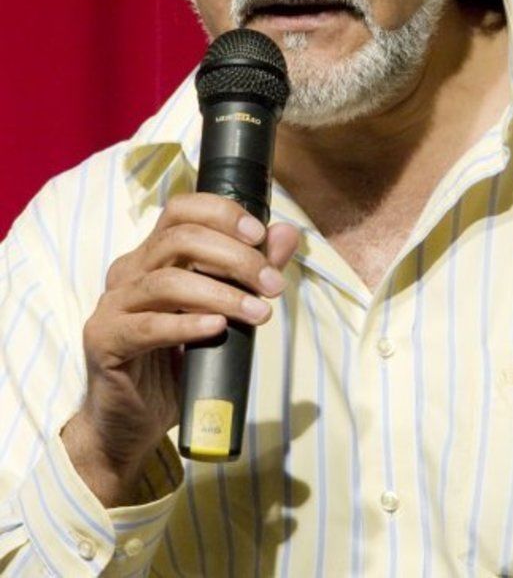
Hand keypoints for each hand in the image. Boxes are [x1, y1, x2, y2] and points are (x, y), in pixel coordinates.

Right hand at [61, 193, 298, 505]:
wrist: (134, 425)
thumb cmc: (179, 364)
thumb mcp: (223, 314)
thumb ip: (251, 272)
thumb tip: (286, 233)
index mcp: (152, 256)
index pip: (181, 209)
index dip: (221, 214)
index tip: (260, 235)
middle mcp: (128, 271)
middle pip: (179, 238)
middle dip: (235, 257)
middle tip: (273, 285)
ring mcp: (112, 305)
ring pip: (167, 281)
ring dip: (221, 293)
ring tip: (259, 314)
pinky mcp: (104, 340)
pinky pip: (148, 325)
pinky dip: (187, 324)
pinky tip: (217, 329)